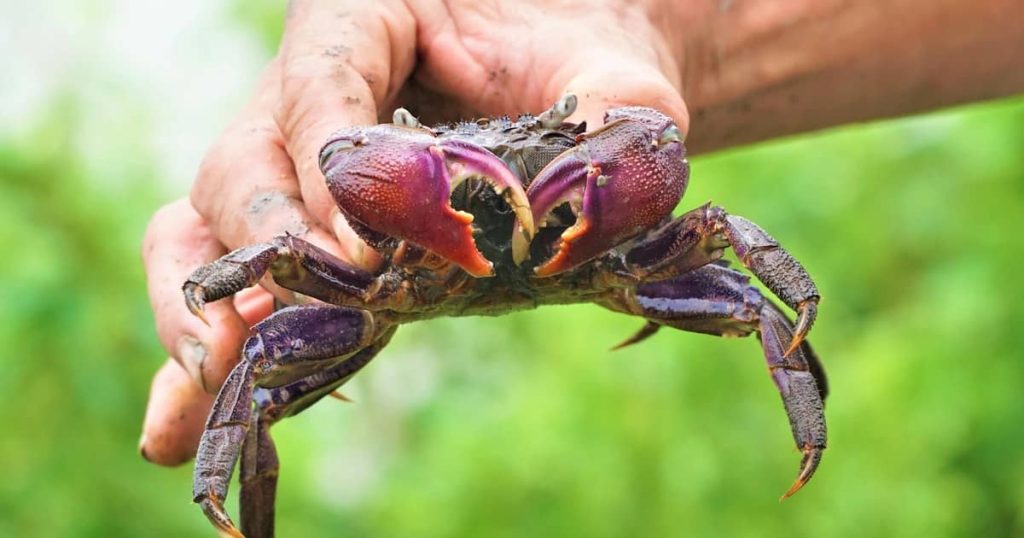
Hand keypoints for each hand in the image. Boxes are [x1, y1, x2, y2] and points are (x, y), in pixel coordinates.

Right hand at [140, 0, 691, 463]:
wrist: (571, 82)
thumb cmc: (583, 64)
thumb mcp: (617, 80)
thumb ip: (614, 119)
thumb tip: (590, 213)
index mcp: (368, 17)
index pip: (320, 81)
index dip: (326, 164)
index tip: (360, 249)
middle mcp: (307, 91)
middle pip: (244, 160)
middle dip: (264, 244)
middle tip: (293, 316)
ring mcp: (291, 162)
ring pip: (206, 221)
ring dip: (203, 303)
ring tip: (215, 372)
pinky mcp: (298, 229)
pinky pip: (226, 276)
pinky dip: (203, 345)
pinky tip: (178, 423)